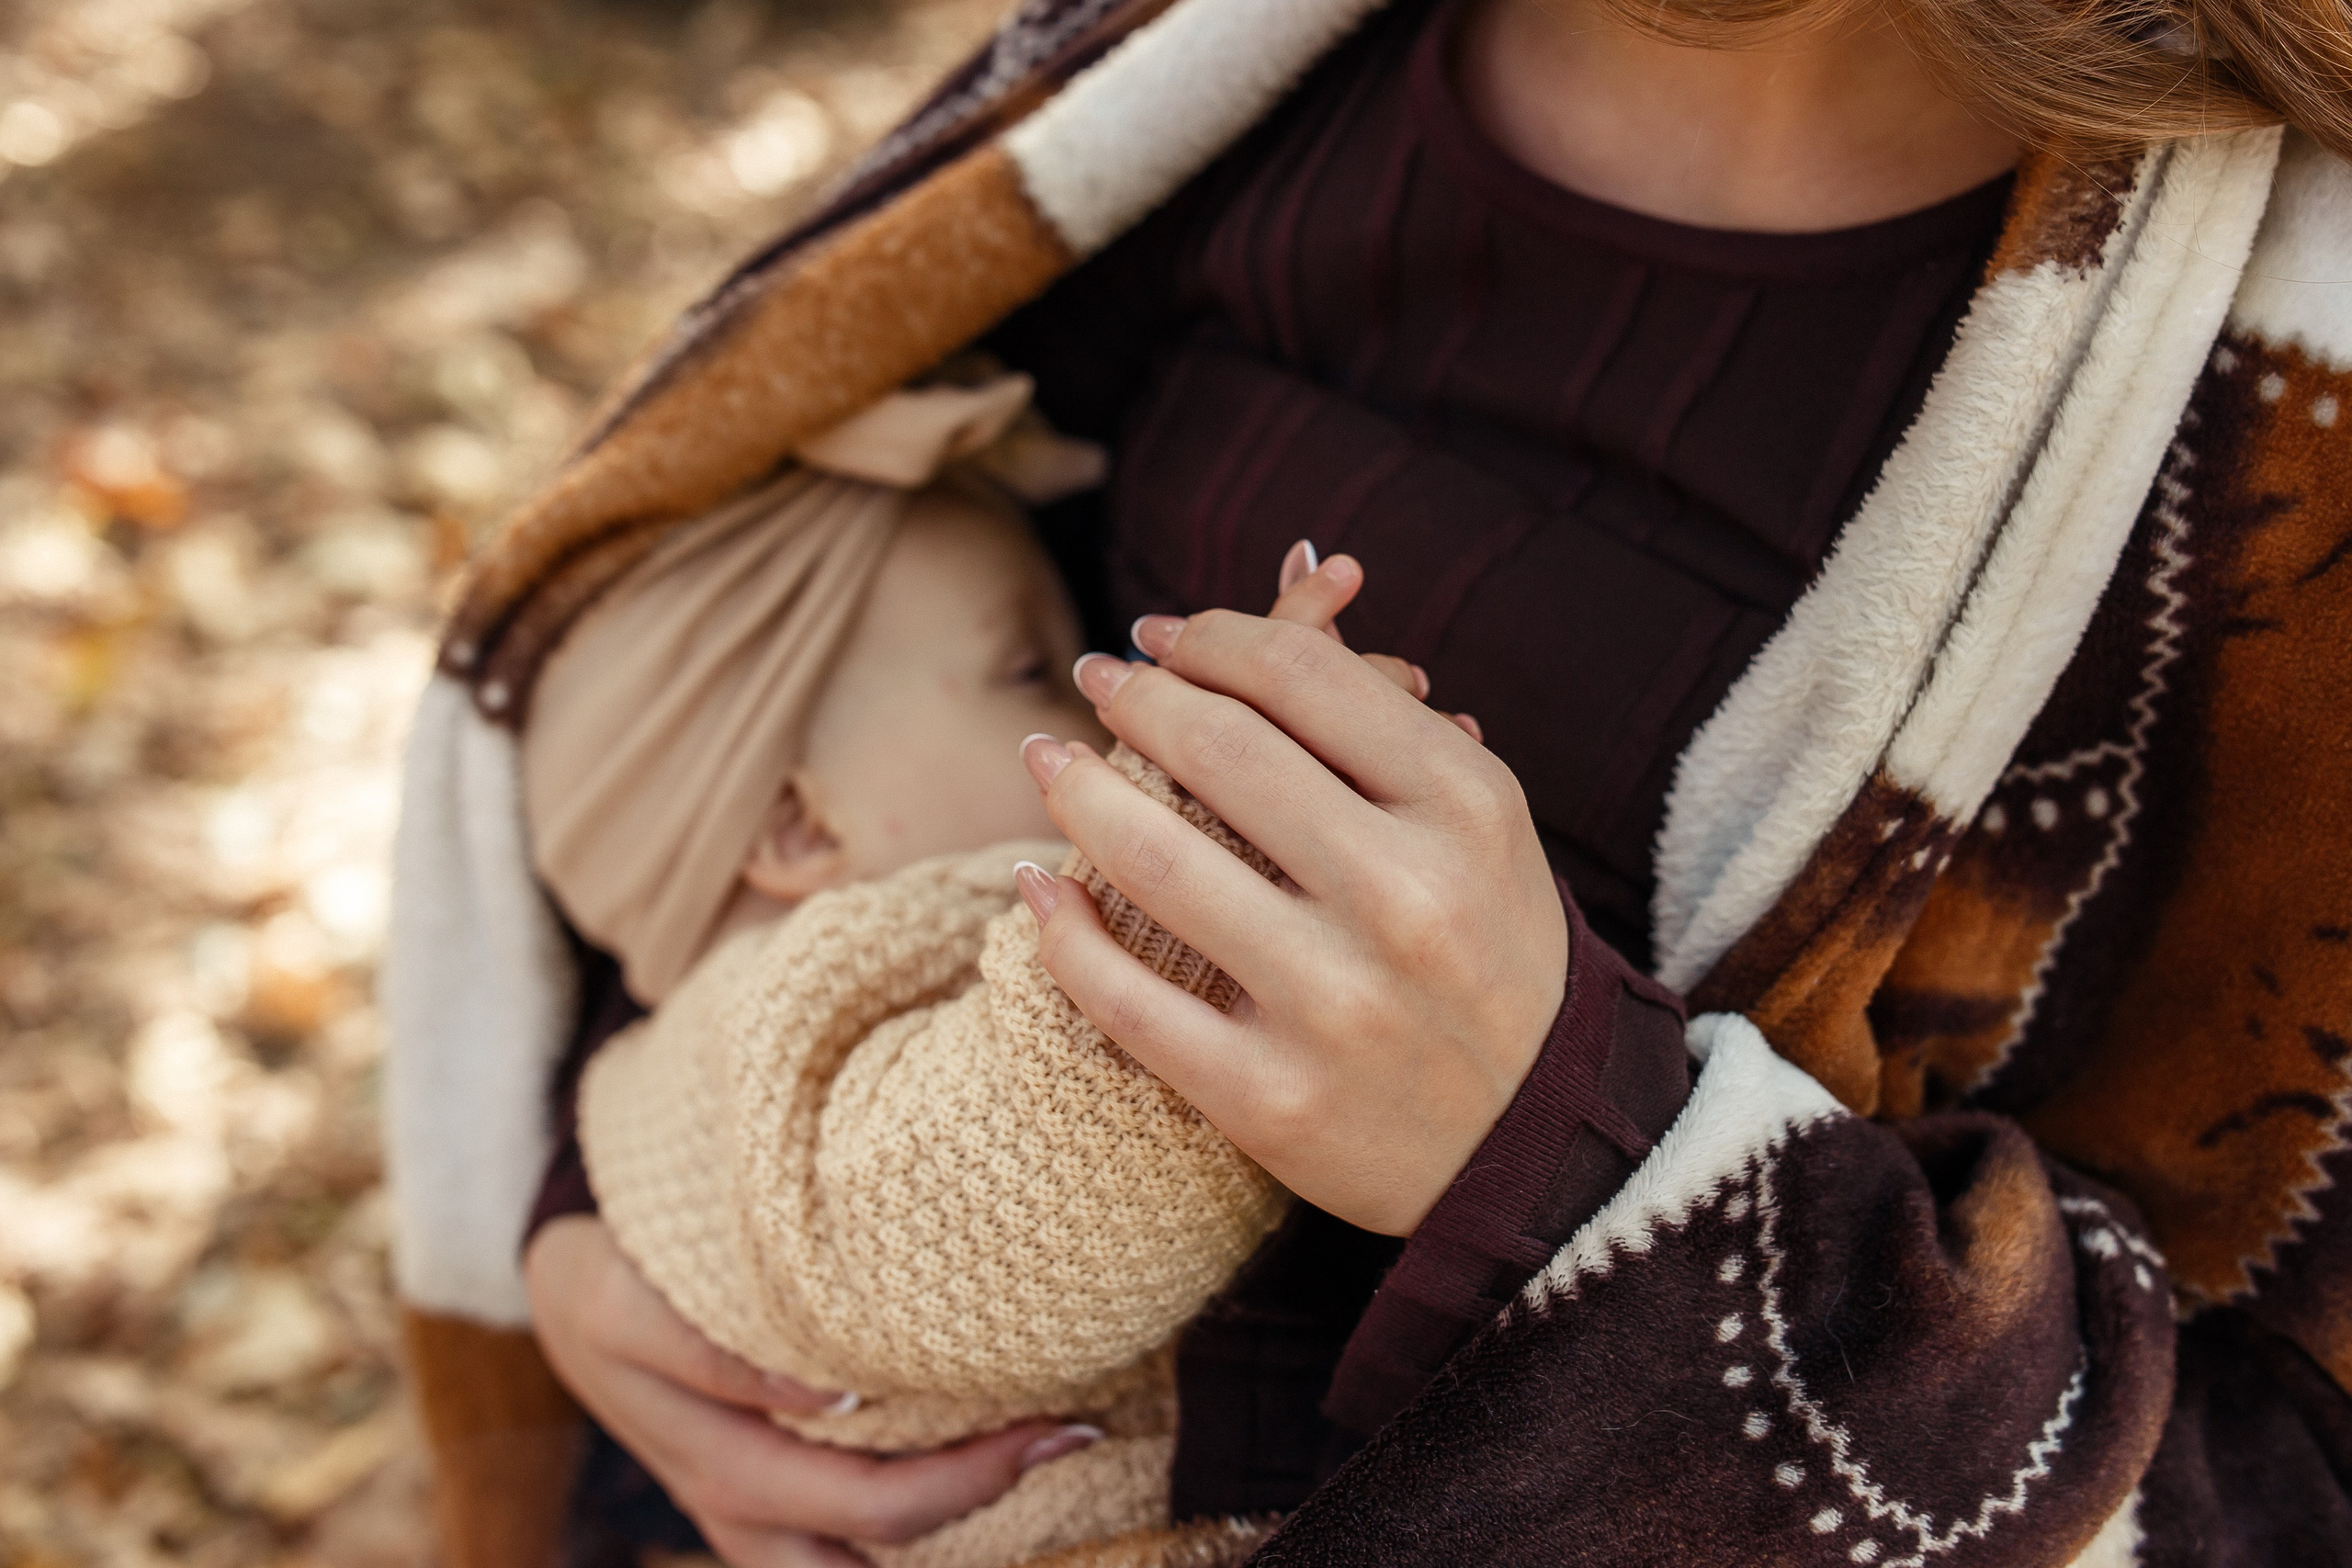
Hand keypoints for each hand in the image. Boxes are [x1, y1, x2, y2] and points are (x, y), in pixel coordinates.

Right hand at [525, 1217, 1090, 1565]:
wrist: (562, 1294)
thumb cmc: (602, 1282)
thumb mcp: (620, 1304)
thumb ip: (710, 1351)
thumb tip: (829, 1397)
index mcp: (726, 1470)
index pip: (873, 1506)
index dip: (970, 1482)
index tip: (1059, 1422)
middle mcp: (750, 1513)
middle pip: (886, 1540)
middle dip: (988, 1499)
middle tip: (1082, 1428)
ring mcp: (758, 1515)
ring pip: (866, 1560)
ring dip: (959, 1519)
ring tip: (1051, 1447)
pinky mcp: (768, 1494)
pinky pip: (853, 1531)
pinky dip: (921, 1510)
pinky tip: (991, 1451)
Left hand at [1029, 552, 1562, 1234]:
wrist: (1538, 1144)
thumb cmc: (1491, 950)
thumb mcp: (1476, 822)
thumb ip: (1382, 714)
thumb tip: (1296, 572)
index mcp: (1466, 809)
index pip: (1302, 678)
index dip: (1210, 638)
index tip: (1160, 636)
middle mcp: (1405, 898)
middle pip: (1220, 748)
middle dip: (1134, 697)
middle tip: (1097, 678)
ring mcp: (1335, 1003)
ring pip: (1155, 861)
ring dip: (1076, 790)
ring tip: (1048, 758)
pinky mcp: (1272, 1099)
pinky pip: (1126, 1002)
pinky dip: (1063, 932)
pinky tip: (1038, 885)